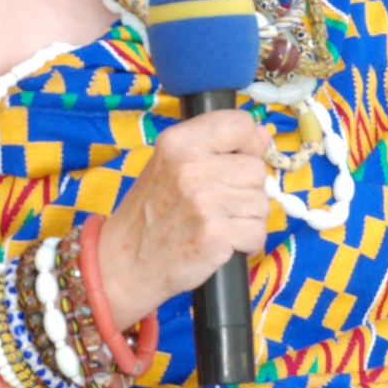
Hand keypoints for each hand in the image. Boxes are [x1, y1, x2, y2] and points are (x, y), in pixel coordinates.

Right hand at [97, 110, 271, 325]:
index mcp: (178, 142)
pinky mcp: (215, 234)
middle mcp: (190, 167)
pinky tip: (223, 243)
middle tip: (219, 205)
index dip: (249, 144)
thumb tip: (263, 134)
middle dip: (247, 190)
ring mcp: (204, 201)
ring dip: (248, 218)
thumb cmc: (149, 215)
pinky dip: (247, 243)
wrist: (124, 263)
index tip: (239, 160)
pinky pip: (257, 231)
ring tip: (218, 224)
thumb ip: (215, 147)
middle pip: (256, 168)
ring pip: (261, 202)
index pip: (239, 124)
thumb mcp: (170, 166)